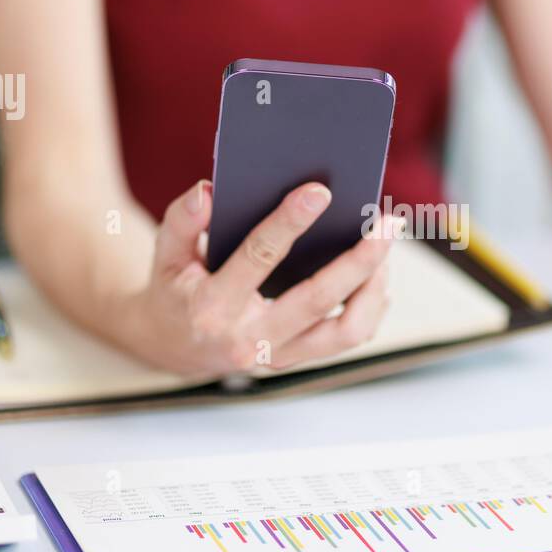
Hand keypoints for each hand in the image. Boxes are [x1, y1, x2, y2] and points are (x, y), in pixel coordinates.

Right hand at [120, 179, 395, 375]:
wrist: (170, 347)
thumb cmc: (174, 291)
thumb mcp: (165, 253)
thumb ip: (182, 220)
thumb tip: (207, 192)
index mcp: (212, 306)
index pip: (257, 257)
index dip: (289, 222)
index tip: (320, 191)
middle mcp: (249, 338)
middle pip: (318, 298)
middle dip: (359, 259)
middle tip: (387, 223)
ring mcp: (278, 354)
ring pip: (346, 330)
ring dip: (375, 287)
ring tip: (386, 247)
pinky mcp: (296, 359)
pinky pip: (348, 338)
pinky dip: (371, 307)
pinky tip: (378, 276)